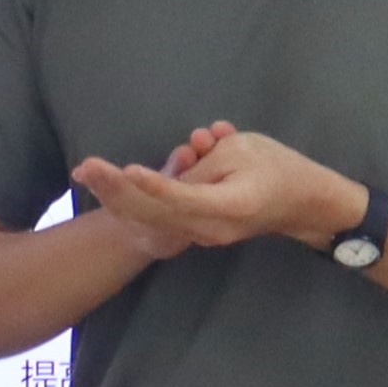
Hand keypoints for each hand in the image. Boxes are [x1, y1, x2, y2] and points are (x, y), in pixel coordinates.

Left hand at [69, 123, 355, 252]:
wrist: (303, 203)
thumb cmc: (278, 168)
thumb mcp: (242, 152)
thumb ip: (204, 163)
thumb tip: (171, 171)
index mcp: (227, 206)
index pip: (182, 196)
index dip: (153, 183)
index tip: (127, 169)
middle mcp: (210, 228)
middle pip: (155, 213)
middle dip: (116, 190)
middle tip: (84, 168)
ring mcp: (202, 234)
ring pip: (150, 219)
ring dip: (116, 196)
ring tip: (86, 174)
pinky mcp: (196, 230)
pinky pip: (158, 219)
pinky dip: (132, 202)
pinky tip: (105, 186)